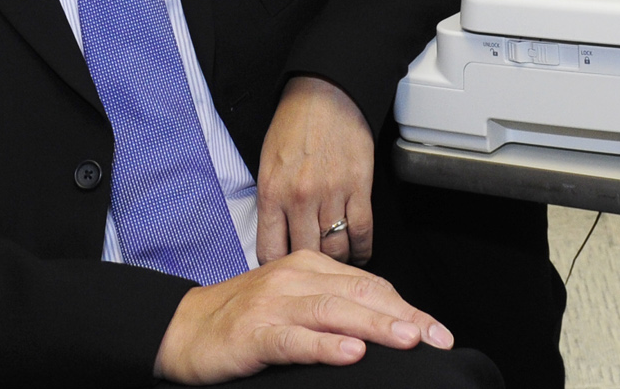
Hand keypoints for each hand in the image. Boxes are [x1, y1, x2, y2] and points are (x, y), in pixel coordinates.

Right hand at [152, 250, 451, 382]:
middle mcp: (296, 277)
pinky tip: (350, 353)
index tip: (437, 331)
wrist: (182, 329)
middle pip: (360, 294)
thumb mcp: (293, 303)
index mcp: (310, 266)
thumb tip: (384, 328)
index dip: (406, 307)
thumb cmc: (243, 319)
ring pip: (334, 311)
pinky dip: (325, 346)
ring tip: (406, 338)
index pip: (370, 285)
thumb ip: (333, 308)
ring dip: (375, 325)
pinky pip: (295, 339)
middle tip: (435, 336)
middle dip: (403, 316)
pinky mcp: (254, 332)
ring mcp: (274, 303)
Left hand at [257, 76, 373, 264]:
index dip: (277, 268)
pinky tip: (358, 253)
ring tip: (336, 263)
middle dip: (309, 268)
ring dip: (336, 261)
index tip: (284, 272)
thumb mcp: (267, 164)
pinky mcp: (359, 187)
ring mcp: (331, 193)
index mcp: (272, 193)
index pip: (269, 252)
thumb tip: (278, 238)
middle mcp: (300, 198)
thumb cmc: (295, 125)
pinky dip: (361, 249)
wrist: (326, 94)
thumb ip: (272, 203)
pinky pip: (361, 231)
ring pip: (336, 248)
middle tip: (313, 274)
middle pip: (305, 255)